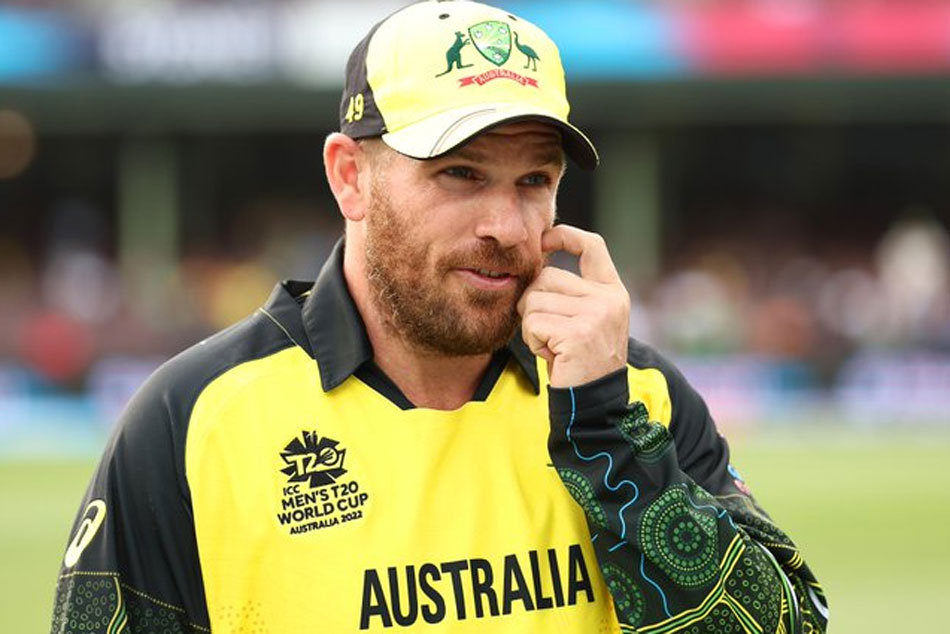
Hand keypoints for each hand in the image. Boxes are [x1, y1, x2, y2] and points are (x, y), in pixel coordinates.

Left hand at [517, 225, 629, 387]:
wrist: (592, 402)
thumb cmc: (580, 361)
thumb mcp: (586, 319)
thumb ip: (572, 292)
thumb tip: (538, 259)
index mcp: (612, 291)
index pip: (592, 246)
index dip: (565, 236)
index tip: (544, 240)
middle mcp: (608, 299)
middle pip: (546, 277)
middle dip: (534, 303)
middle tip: (549, 332)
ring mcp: (596, 315)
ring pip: (534, 301)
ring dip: (532, 327)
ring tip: (553, 346)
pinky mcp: (578, 333)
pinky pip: (533, 324)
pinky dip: (533, 342)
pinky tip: (551, 355)